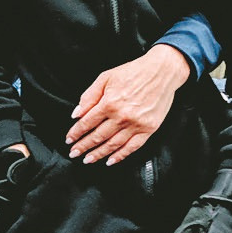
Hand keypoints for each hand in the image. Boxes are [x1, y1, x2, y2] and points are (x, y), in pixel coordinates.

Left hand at [66, 45, 191, 165]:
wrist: (162, 71)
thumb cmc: (134, 72)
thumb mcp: (106, 77)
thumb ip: (89, 96)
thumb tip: (76, 114)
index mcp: (109, 103)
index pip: (87, 123)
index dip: (76, 133)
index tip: (69, 140)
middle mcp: (122, 116)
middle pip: (97, 136)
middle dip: (83, 147)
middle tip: (74, 153)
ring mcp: (136, 124)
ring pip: (112, 145)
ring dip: (98, 154)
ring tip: (88, 159)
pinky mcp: (148, 129)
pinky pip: (132, 147)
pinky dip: (120, 156)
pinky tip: (110, 161)